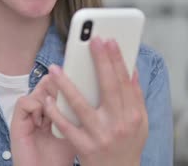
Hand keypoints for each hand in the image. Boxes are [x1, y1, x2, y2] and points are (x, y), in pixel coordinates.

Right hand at [10, 74, 75, 165]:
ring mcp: (27, 115)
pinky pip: (24, 102)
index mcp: (51, 111)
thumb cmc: (58, 159)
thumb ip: (79, 114)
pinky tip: (41, 124)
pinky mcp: (16, 122)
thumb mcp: (74, 133)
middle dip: (58, 87)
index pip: (57, 86)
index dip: (66, 83)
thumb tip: (95, 96)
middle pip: (47, 83)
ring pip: (37, 91)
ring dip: (48, 100)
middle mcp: (38, 110)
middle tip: (66, 97)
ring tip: (53, 116)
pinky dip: (35, 108)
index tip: (78, 88)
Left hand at [44, 37, 148, 165]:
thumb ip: (135, 96)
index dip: (117, 59)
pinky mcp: (85, 147)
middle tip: (91, 40)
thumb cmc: (127, 145)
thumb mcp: (140, 122)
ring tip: (55, 68)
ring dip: (67, 84)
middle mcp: (119, 124)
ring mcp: (101, 135)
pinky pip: (66, 126)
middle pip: (109, 86)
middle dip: (100, 61)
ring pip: (81, 104)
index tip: (109, 40)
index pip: (125, 81)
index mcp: (133, 115)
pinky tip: (47, 97)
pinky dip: (56, 111)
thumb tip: (132, 68)